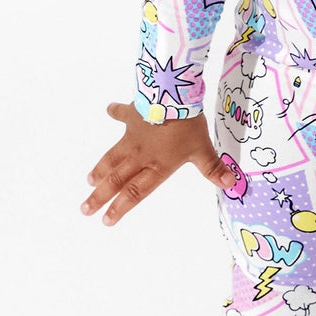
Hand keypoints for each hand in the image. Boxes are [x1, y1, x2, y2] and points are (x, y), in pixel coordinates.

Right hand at [80, 100, 233, 227]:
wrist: (172, 95)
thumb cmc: (187, 125)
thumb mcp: (203, 149)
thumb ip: (213, 168)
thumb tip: (230, 184)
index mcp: (157, 166)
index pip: (136, 192)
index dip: (120, 207)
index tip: (106, 220)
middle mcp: (140, 155)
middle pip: (116, 180)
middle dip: (99, 196)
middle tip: (84, 208)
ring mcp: (133, 136)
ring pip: (112, 156)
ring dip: (100, 168)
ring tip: (89, 180)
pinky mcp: (132, 115)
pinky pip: (122, 113)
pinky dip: (115, 111)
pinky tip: (109, 110)